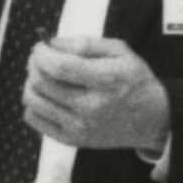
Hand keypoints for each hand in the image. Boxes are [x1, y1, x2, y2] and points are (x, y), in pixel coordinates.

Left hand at [23, 36, 170, 152]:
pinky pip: (34, 119)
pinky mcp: (72, 140)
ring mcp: (80, 127)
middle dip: (34, 65)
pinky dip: (34, 104)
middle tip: (40, 59)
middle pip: (42, 83)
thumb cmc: (134, 81)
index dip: (42, 54)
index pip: (60, 67)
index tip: (40, 47)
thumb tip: (51, 43)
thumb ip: (85, 44)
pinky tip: (48, 96)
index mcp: (106, 81)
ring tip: (44, 76)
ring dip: (31, 83)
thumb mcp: (120, 52)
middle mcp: (92, 108)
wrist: (151, 120)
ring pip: (33, 101)